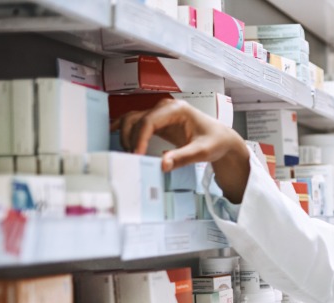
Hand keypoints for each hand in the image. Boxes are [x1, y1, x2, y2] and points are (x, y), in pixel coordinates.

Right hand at [111, 99, 251, 202]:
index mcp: (177, 109)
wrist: (220, 139)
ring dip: (126, 135)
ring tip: (129, 154)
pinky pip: (136, 123)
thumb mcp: (202, 151)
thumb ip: (183, 157)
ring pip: (133, 120)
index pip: (149, 121)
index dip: (139, 138)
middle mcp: (165, 108)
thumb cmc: (215, 141)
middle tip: (132, 158)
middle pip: (136, 119)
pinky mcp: (157, 122)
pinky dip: (124, 128)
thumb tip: (163, 164)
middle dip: (130, 138)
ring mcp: (160, 114)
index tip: (137, 155)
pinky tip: (112, 133)